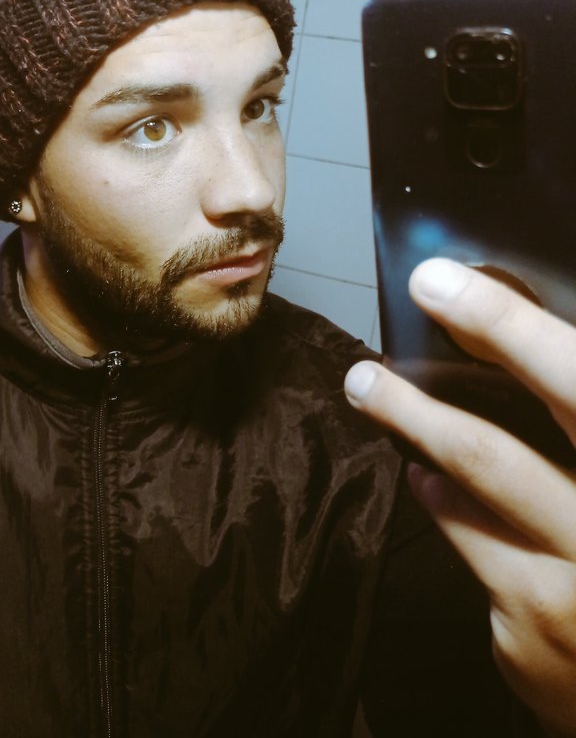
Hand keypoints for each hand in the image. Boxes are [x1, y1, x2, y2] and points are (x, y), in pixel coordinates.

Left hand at [345, 258, 575, 736]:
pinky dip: (451, 508)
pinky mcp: (532, 636)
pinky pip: (474, 551)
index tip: (435, 282)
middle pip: (494, 455)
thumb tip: (527, 338)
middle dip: (416, 404)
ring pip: (469, 500)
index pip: (574, 381)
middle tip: (364, 371)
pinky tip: (436, 486)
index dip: (505, 326)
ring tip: (377, 400)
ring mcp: (570, 594)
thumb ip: (575, 397)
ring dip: (419, 442)